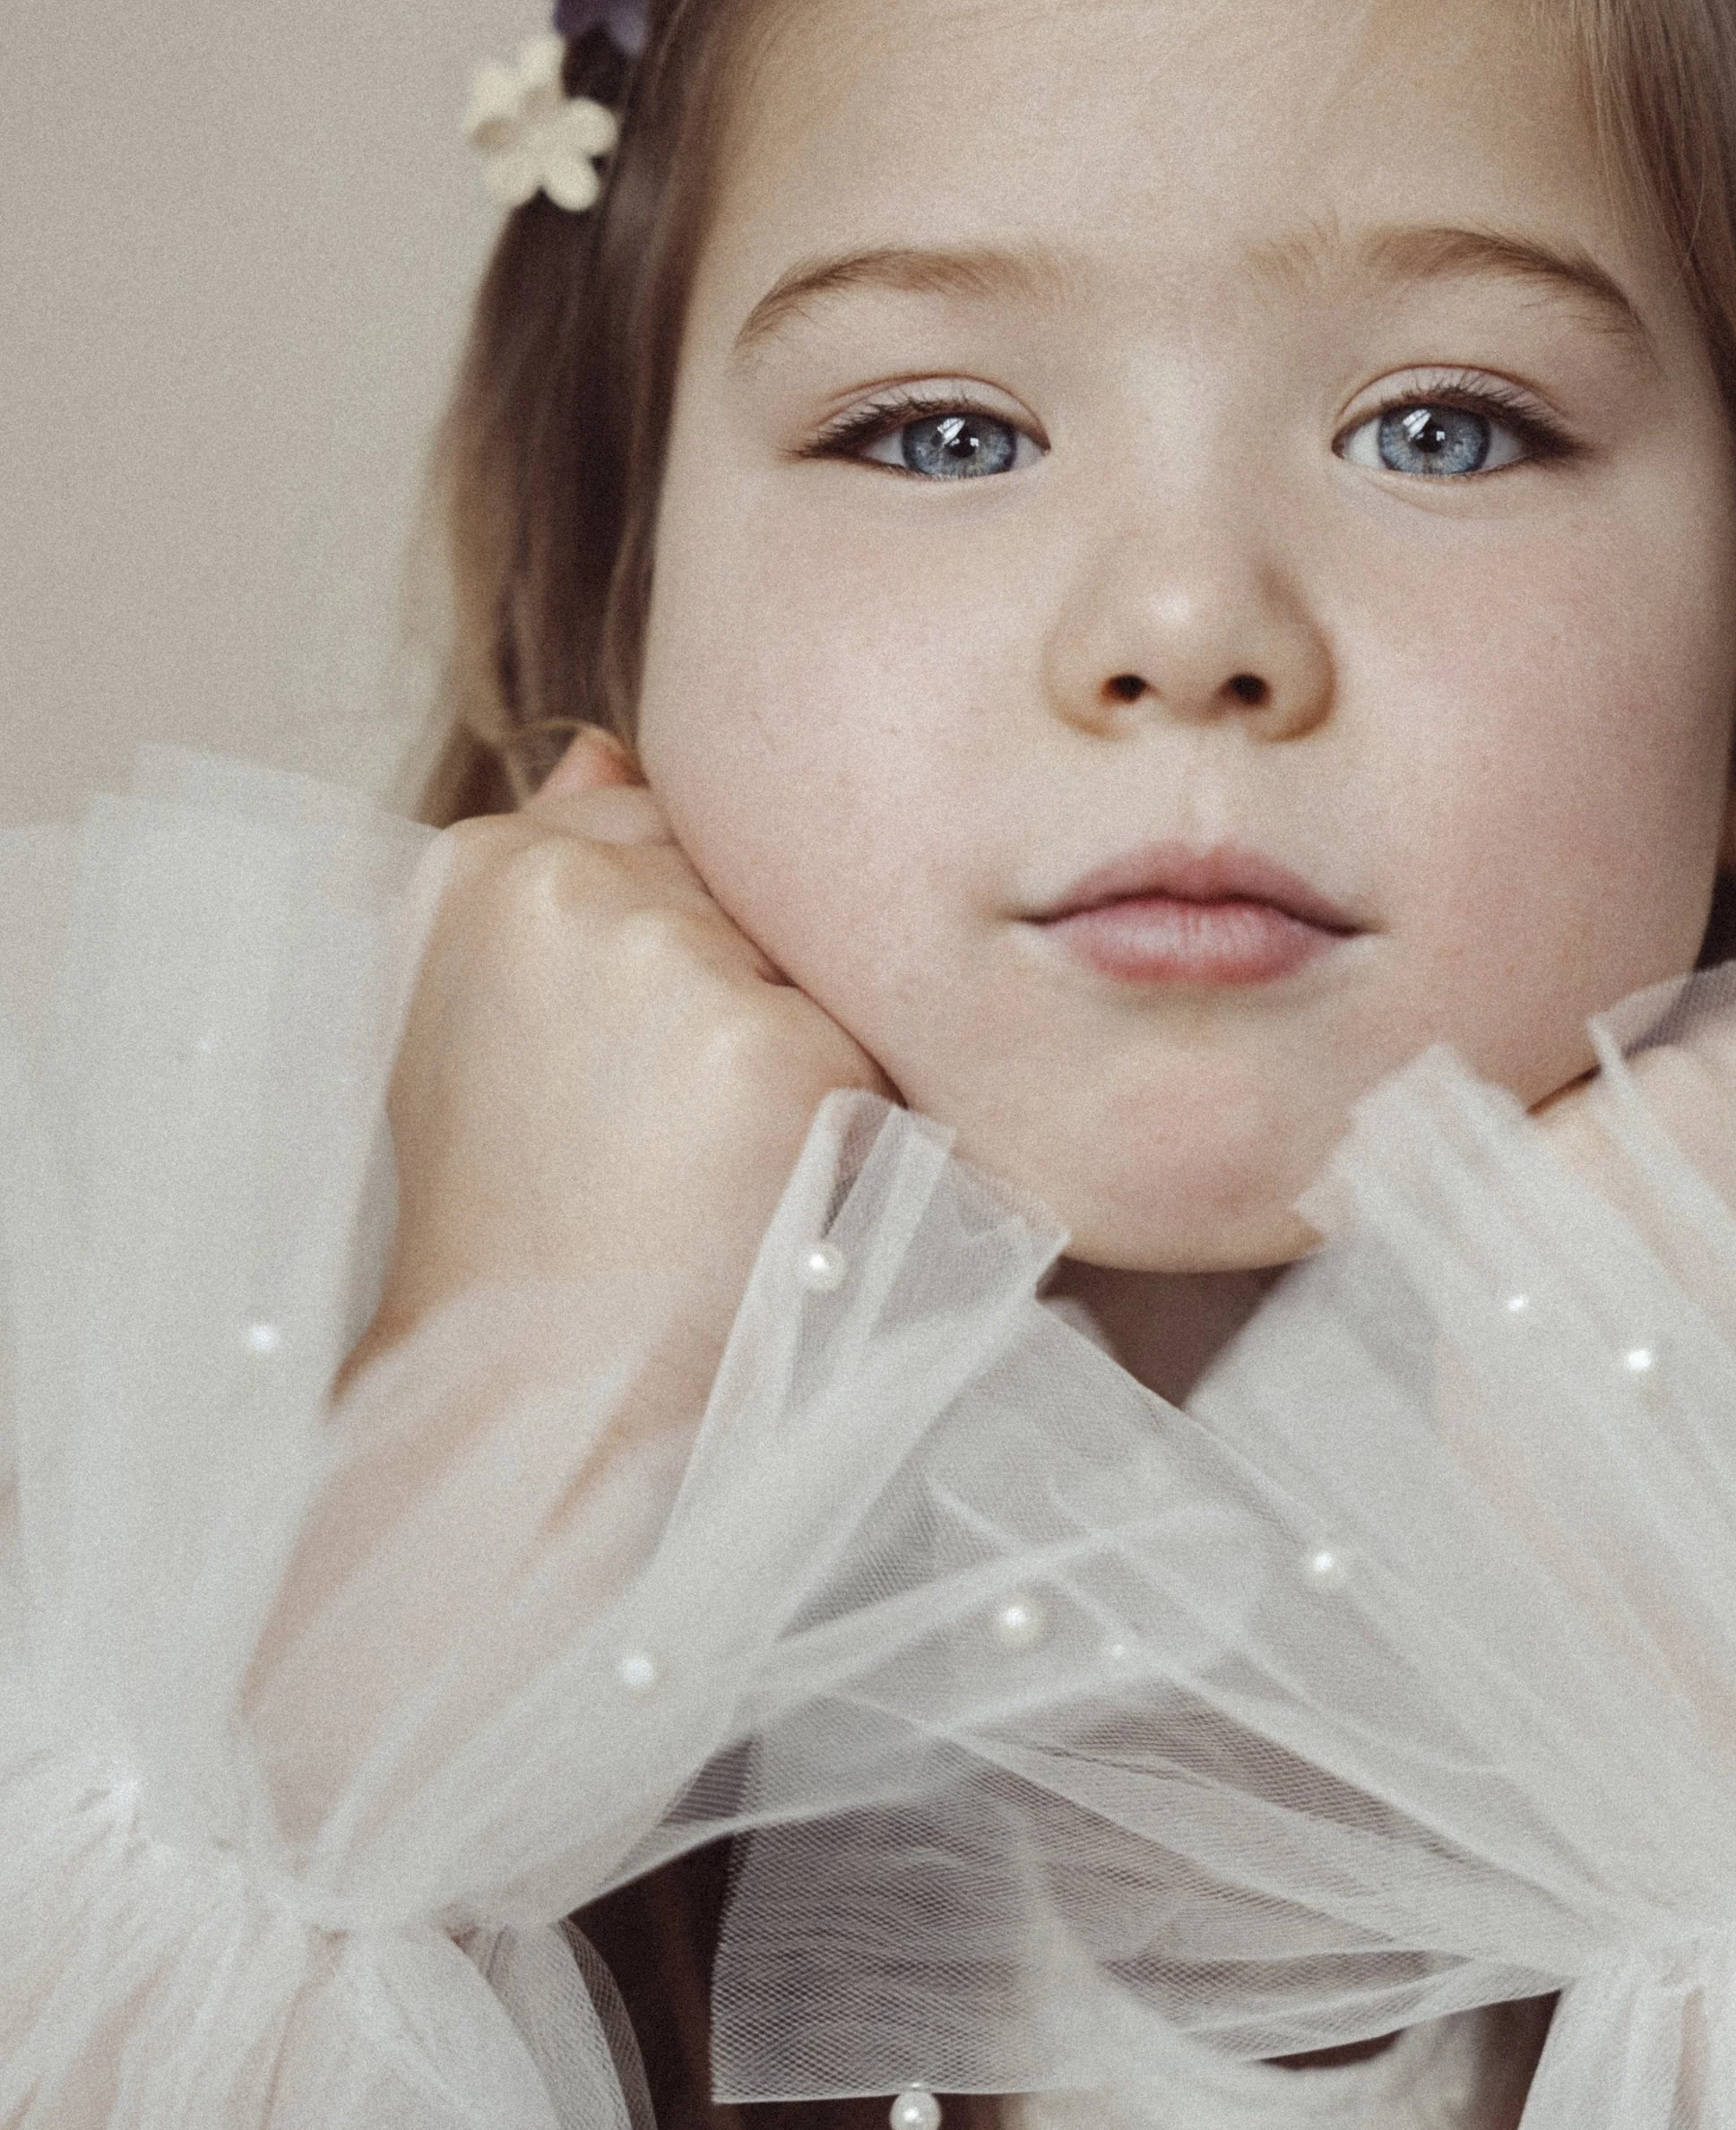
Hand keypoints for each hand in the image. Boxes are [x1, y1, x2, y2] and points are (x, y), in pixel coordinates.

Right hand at [345, 731, 890, 1387]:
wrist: (535, 1382)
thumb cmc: (523, 1206)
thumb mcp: (487, 1015)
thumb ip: (559, 864)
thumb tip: (604, 747)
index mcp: (479, 862)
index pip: (657, 818)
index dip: (677, 938)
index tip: (629, 1052)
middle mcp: (556, 882)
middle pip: (744, 876)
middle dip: (742, 978)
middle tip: (664, 1117)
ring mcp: (659, 954)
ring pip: (812, 952)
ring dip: (799, 1044)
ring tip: (707, 1153)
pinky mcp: (761, 1044)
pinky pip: (862, 1041)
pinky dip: (845, 1116)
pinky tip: (760, 1183)